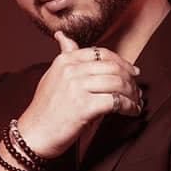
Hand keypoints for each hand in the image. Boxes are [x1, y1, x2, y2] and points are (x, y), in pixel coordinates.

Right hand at [16, 31, 141, 158]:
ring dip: (132, 94)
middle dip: (130, 80)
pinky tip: (132, 111)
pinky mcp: (84, 106)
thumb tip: (62, 36)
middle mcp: (71, 70)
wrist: (34, 134)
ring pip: (118, 83)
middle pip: (113, 68)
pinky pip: (116, 102)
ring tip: (136, 102)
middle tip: (137, 90)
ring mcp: (77, 87)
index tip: (133, 72)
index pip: (102, 53)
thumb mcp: (52, 76)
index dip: (122, 62)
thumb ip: (64, 56)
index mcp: (66, 60)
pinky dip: (129, 107)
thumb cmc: (44, 109)